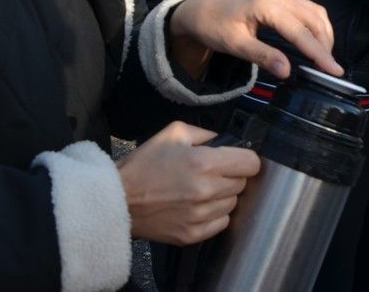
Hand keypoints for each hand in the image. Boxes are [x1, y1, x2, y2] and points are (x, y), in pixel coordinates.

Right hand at [118, 122, 260, 245]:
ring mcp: (200, 215)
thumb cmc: (144, 164)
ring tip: (200, 191)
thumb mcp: (175, 132)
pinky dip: (214, 215)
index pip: (251, 163)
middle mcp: (207, 190)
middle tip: (210, 174)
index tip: (235, 160)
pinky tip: (197, 207)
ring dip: (223, 196)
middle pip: (242, 183)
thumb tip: (225, 141)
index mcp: (205, 163)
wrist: (117, 199)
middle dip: (231, 176)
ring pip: (233, 203)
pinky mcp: (192, 234)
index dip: (244, 159)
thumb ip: (206, 133)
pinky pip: (221, 223)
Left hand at [168, 0, 342, 79]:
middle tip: (330, 69)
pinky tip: (315, 40)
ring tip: (324, 57)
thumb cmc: (213, 26)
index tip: (333, 70)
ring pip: (314, 12)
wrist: (198, 9)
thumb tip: (288, 72)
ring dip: (323, 33)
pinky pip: (307, 9)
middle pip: (313, 19)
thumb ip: (262, 56)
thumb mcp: (234, 45)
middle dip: (325, 44)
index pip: (300, 32)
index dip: (319, 53)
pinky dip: (316, 25)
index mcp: (267, 6)